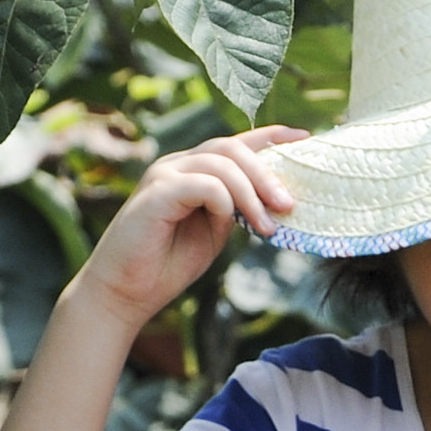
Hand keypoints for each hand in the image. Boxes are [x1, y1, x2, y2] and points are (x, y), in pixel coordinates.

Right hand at [74, 132, 303, 314]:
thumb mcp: (214, 233)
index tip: (304, 138)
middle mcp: (177, 165)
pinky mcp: (155, 194)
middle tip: (289, 205)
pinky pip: (203, 184)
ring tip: (267, 227)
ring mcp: (164, 175)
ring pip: (221, 163)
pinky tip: (230, 222)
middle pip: (232, 148)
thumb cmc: (166, 265)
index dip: (271, 136)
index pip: (236, 143)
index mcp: (193, 171)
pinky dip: (224, 200)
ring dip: (251, 194)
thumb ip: (235, 210)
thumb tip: (268, 197)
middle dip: (267, 174)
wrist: (126, 293)